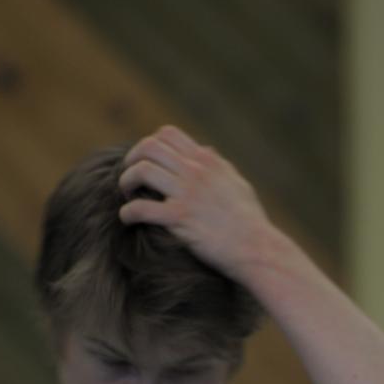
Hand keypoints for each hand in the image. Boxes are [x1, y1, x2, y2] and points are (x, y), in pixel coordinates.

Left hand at [118, 125, 282, 282]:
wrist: (258, 249)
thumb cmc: (250, 222)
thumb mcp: (238, 184)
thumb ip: (219, 166)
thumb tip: (206, 151)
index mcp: (208, 161)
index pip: (168, 134)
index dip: (149, 146)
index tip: (147, 164)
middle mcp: (196, 172)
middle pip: (149, 147)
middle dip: (132, 160)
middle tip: (130, 180)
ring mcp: (188, 193)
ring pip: (141, 171)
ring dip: (126, 182)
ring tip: (128, 197)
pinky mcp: (180, 218)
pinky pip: (141, 208)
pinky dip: (127, 213)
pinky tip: (129, 219)